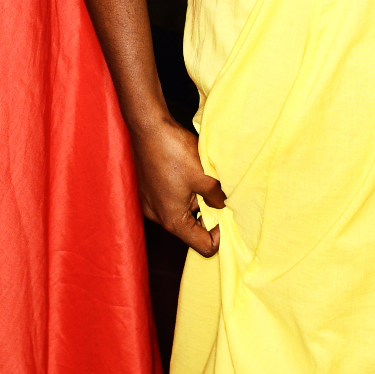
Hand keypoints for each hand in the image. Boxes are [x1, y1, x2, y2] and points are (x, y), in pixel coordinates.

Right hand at [131, 113, 224, 256]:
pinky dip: (183, 194)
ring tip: (204, 182)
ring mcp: (150, 203)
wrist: (148, 127)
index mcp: (172, 220)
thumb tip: (222, 205)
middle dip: (208, 217)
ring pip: (180, 213)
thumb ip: (217, 197)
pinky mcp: (148, 190)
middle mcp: (158, 216)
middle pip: (190, 231)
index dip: (220, 236)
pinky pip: (169, 201)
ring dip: (195, 203)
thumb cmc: (174, 152)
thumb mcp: (205, 177)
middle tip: (219, 197)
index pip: (203, 246)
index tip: (226, 215)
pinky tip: (189, 175)